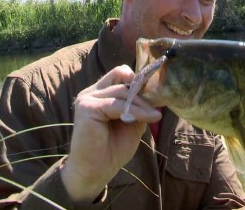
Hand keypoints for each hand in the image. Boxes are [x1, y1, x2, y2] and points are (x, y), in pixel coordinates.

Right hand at [60, 65, 161, 203]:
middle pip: (122, 76)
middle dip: (142, 92)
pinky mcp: (86, 107)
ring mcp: (87, 98)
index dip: (139, 81)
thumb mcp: (133, 121)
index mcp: (101, 92)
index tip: (157, 94)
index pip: (121, 73)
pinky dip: (135, 111)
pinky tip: (148, 118)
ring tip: (155, 116)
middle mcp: (92, 92)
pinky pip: (117, 104)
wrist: (97, 171)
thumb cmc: (113, 148)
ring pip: (122, 91)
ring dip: (141, 104)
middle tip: (157, 107)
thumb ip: (139, 105)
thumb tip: (157, 93)